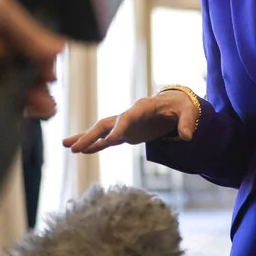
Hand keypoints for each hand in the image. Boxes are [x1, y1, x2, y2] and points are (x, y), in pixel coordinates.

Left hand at [0, 0, 64, 118]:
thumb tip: (58, 47)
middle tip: (45, 97)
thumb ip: (30, 32)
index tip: (49, 73)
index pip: (17, 45)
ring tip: (35, 107)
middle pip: (7, 71)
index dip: (36, 60)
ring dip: (17, 99)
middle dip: (31, 85)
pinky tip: (6, 113)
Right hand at [62, 90, 198, 153]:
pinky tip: (81, 152)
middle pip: (107, 123)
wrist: (175, 103)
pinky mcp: (126, 133)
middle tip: (75, 147)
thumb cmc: (181, 105)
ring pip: (101, 131)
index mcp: (144, 107)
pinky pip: (107, 139)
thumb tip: (187, 136)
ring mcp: (125, 124)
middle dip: (91, 135)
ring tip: (67, 147)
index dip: (119, 128)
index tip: (110, 140)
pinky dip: (95, 145)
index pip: (128, 117)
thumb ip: (187, 122)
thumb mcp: (188, 110)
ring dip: (85, 138)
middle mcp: (130, 115)